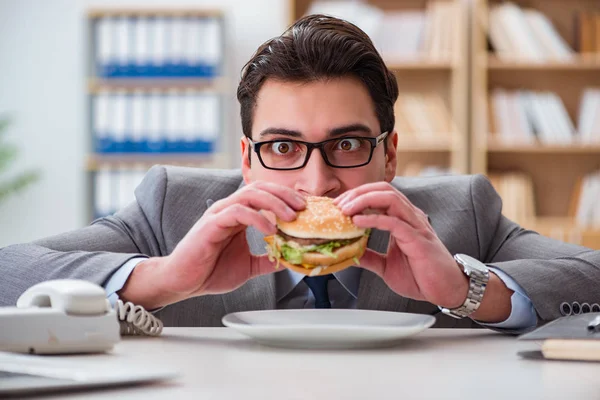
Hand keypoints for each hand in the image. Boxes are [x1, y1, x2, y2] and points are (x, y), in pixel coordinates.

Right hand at [118, 182, 304, 308]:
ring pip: (250, 195)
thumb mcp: (249, 265)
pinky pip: (237, 212)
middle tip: (303, 207)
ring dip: (274, 203)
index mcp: (238, 215)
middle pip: (260, 188)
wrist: (184, 282)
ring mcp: (219, 214)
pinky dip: (257, 217)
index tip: (306, 208)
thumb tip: (290, 259)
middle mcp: (229, 209)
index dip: (286, 198)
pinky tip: (270, 228)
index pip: (265, 195)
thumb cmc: (211, 271)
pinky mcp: (211, 224)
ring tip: (291, 217)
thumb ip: (268, 258)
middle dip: (284, 195)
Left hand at [335, 182, 512, 321]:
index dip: (357, 196)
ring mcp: (415, 225)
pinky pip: (394, 221)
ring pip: (390, 198)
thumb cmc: (422, 276)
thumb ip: (369, 256)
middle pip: (383, 189)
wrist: (447, 291)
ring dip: (364, 200)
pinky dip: (374, 218)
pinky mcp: (418, 239)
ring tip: (345, 210)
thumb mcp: (386, 266)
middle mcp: (410, 217)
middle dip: (357, 193)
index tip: (338, 206)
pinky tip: (358, 221)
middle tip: (338, 205)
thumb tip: (348, 253)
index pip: (379, 195)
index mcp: (402, 219)